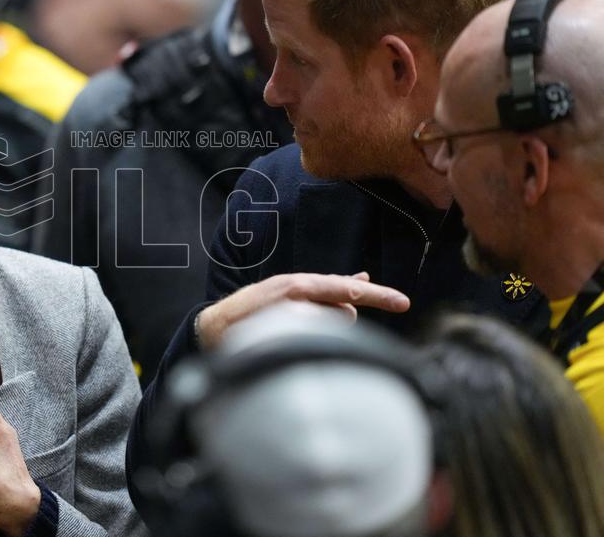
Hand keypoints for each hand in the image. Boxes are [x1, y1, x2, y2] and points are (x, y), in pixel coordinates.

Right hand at [196, 272, 409, 348]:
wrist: (216, 327)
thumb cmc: (257, 311)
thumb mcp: (293, 293)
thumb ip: (328, 288)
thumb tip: (362, 278)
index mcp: (300, 283)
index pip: (347, 287)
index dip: (378, 295)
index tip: (404, 302)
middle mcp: (296, 291)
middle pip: (345, 312)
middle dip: (335, 322)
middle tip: (303, 327)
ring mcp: (287, 312)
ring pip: (329, 328)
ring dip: (318, 333)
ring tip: (289, 333)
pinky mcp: (279, 329)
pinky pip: (311, 339)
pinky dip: (305, 342)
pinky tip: (283, 340)